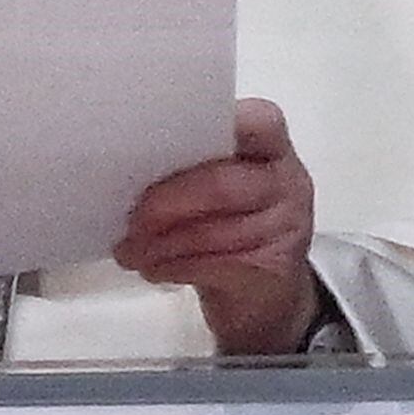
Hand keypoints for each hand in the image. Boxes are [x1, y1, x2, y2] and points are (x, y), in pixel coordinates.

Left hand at [116, 97, 325, 355]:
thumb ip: (191, 165)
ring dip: (162, 244)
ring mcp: (287, 226)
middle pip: (222, 184)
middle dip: (167, 202)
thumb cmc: (232, 223)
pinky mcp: (275, 268)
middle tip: (131, 218)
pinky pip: (216, 265)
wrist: (267, 292)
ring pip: (215, 231)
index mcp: (271, 146)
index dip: (211, 127)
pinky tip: (152, 267)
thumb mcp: (219, 184)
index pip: (256, 122)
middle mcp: (287, 181)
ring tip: (131, 250)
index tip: (161, 141)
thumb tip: (126, 168)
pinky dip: (174, 267)